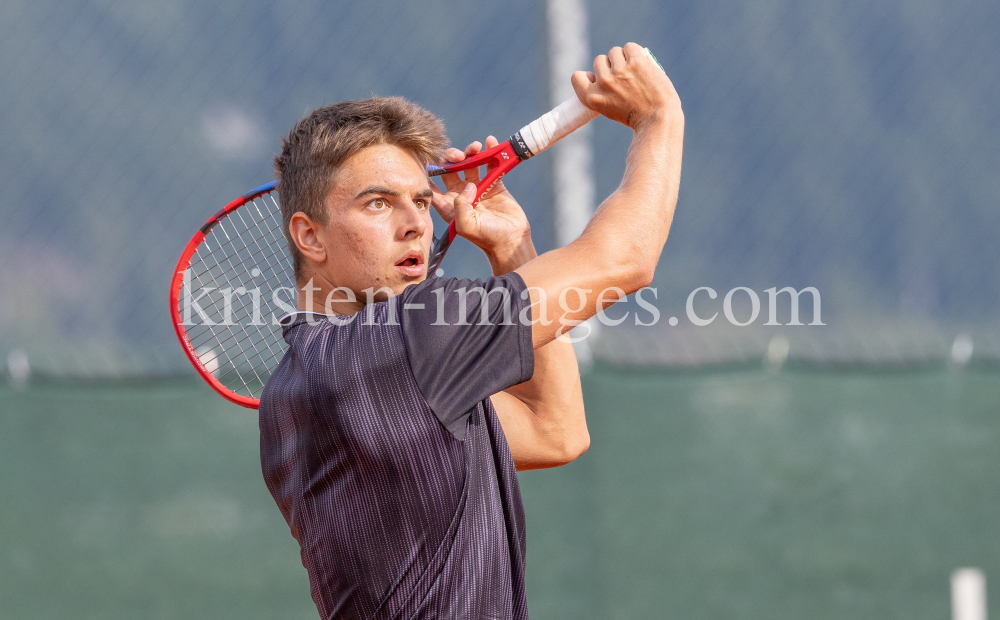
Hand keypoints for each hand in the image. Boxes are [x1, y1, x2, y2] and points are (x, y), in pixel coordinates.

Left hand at [431, 137, 535, 273]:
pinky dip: (490, 152)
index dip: (430, 171)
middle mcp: (461, 194)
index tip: (430, 159)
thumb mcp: (466, 225)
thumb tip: (468, 185)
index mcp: (449, 204)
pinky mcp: (494, 184)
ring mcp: (478, 187)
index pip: (433, 185)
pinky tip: (490, 143)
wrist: (511, 240)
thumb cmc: (486, 237)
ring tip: (476, 147)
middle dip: (452, 157)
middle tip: (460, 155)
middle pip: (451, 169)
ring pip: (470, 163)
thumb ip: (460, 205)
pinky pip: (490, 164)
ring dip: (471, 152)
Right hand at [571, 42, 680, 129]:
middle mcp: (603, 83)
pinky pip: (630, 47)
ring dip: (623, 57)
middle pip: (599, 60)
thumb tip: (604, 70)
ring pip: (614, 52)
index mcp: (593, 98)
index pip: (577, 76)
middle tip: (624, 77)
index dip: (589, 75)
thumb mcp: (610, 110)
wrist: (658, 118)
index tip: (598, 80)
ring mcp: (619, 71)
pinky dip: (635, 52)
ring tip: (634, 69)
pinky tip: (641, 62)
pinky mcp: (635, 62)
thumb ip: (603, 92)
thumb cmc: (637, 117)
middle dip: (610, 65)